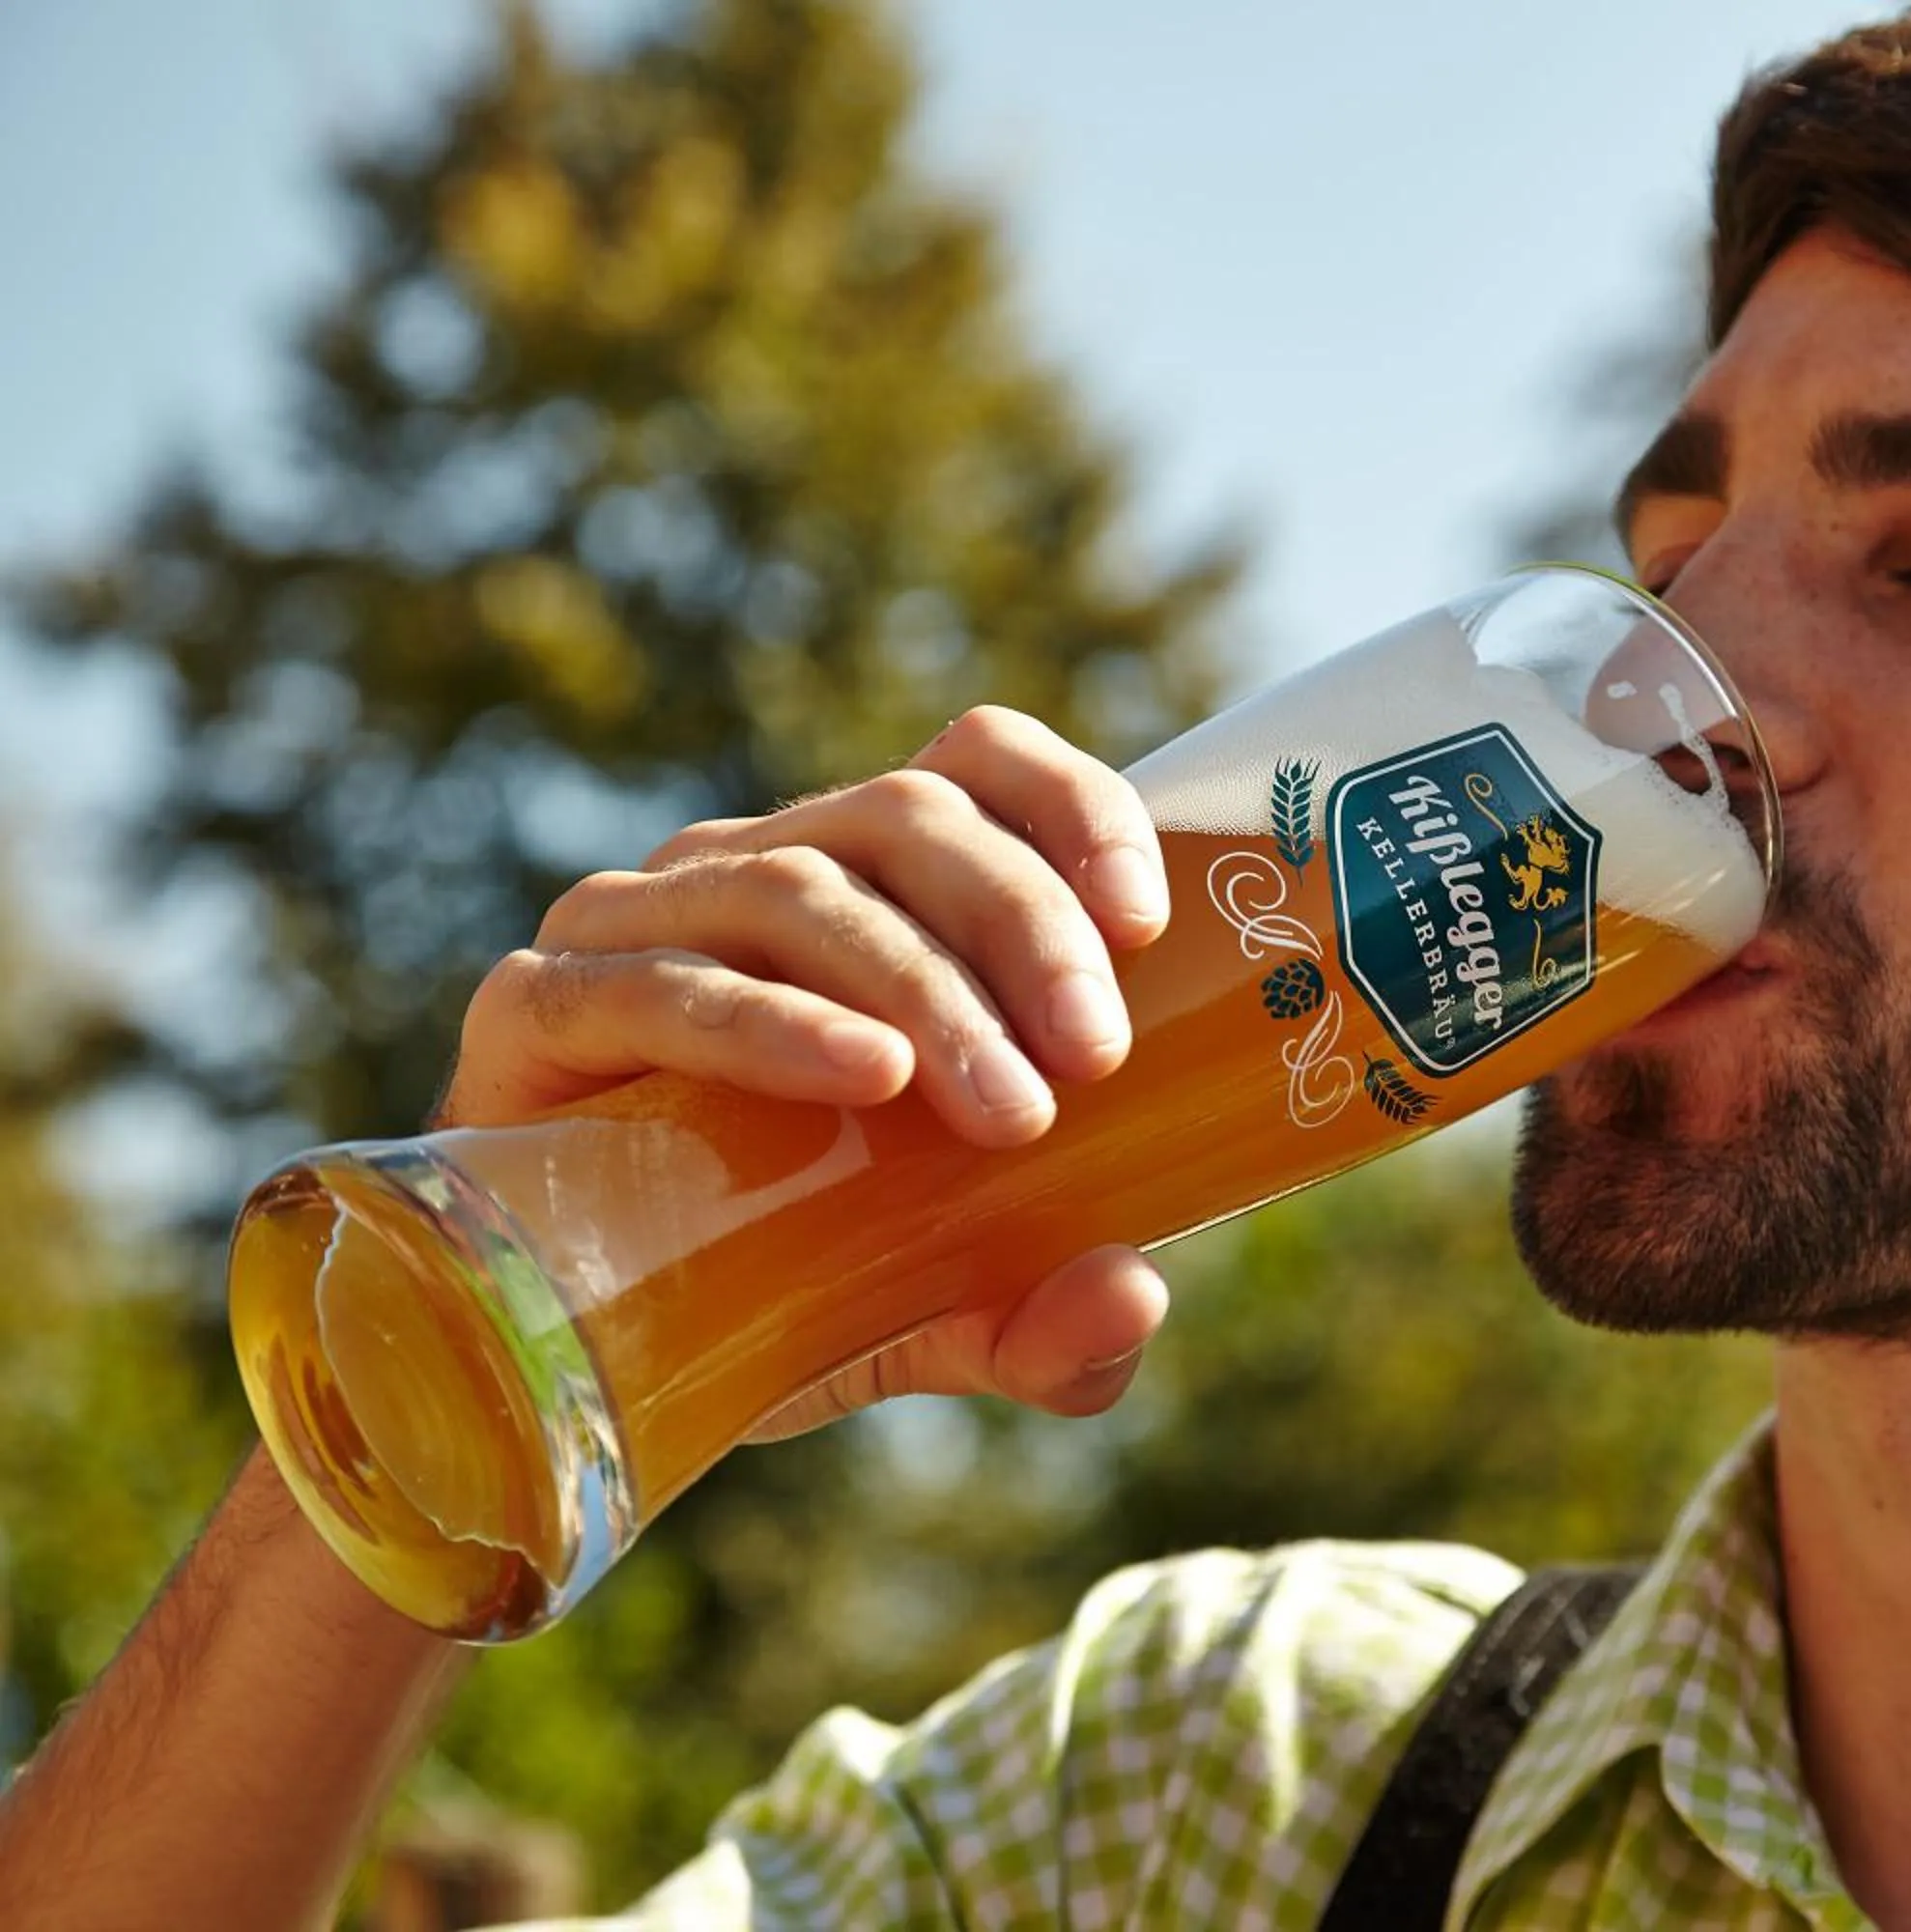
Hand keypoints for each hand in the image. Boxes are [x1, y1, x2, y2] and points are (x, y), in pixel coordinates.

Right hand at [437, 706, 1175, 1433]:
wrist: (567, 1352)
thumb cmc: (781, 1280)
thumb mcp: (943, 1308)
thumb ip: (1047, 1320)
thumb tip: (1130, 1297)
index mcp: (873, 885)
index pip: (979, 762)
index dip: (1071, 806)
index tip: (1145, 922)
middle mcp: (758, 869)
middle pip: (909, 815)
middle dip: (1022, 925)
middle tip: (1093, 1058)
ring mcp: (641, 922)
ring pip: (802, 888)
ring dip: (923, 989)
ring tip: (1007, 1109)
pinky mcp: (542, 1005)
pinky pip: (665, 983)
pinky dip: (774, 1023)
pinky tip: (864, 1074)